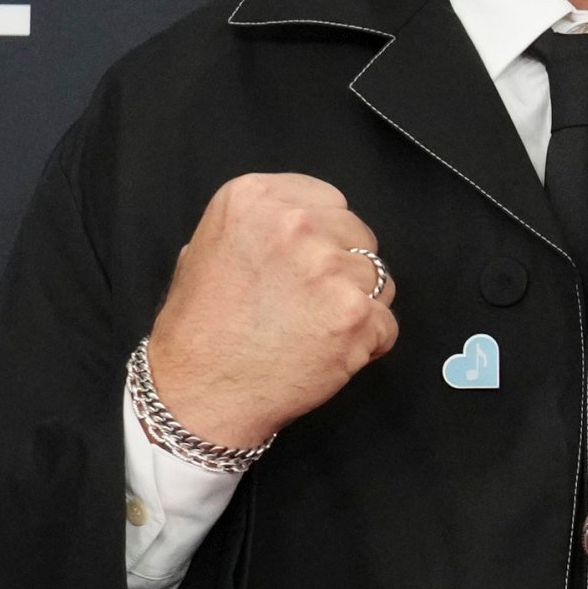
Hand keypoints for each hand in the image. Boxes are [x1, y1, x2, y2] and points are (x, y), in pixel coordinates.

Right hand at [141, 174, 398, 450]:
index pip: (329, 202)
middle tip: (308, 303)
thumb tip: (298, 225)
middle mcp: (294, 224)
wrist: (200, 390)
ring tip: (313, 330)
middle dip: (345, 268)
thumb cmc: (201, 329)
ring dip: (357, 306)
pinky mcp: (354, 313)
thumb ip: (258, 226)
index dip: (325, 237)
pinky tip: (327, 352)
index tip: (310, 260)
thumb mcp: (207, 247)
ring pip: (378, 279)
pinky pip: (386, 324)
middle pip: (359, 236)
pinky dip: (367, 344)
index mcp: (256, 198)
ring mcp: (328, 268)